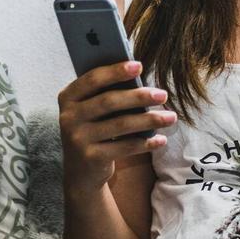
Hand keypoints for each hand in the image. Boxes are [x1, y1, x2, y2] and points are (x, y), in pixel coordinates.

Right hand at [58, 60, 176, 196]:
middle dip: (139, 96)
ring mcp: (78, 138)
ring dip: (150, 120)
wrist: (81, 173)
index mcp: (68, 97)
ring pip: (120, 125)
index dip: (116, 71)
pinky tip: (161, 139)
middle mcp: (68, 117)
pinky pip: (125, 147)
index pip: (92, 79)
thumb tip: (139, 76)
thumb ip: (106, 95)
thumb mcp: (92, 112)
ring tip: (171, 117)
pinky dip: (146, 143)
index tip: (139, 65)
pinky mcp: (91, 157)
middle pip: (109, 101)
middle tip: (163, 94)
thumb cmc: (94, 132)